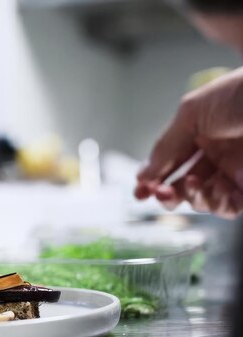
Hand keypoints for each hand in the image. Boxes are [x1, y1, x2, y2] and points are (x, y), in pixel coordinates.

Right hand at [135, 67, 242, 218]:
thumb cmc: (236, 95)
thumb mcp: (191, 115)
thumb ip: (166, 146)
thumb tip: (143, 176)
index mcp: (199, 136)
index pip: (170, 165)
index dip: (152, 180)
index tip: (138, 191)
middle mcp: (216, 156)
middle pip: (183, 188)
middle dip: (168, 195)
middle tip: (158, 192)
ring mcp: (235, 171)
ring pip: (204, 200)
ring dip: (192, 198)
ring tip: (192, 184)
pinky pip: (230, 207)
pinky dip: (219, 203)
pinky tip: (217, 188)